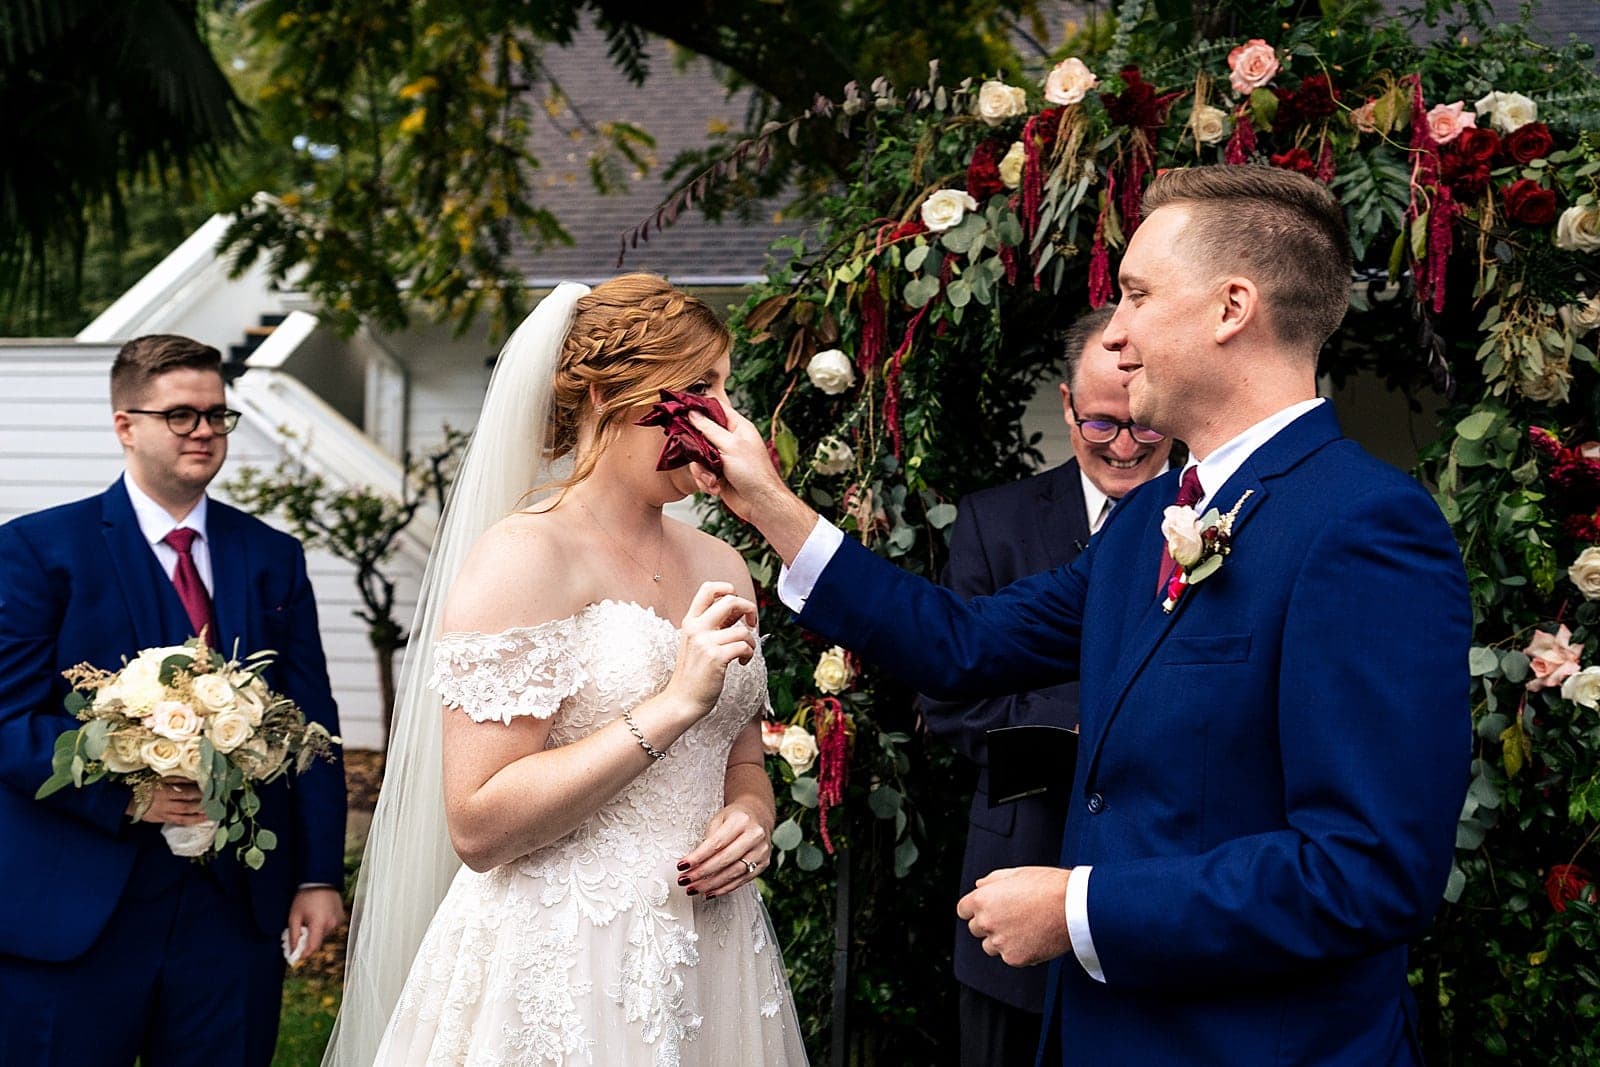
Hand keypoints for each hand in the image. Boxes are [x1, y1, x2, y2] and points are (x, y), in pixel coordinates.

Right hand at [130, 777, 205, 824]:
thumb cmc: (147, 786)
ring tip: (211, 814)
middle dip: (201, 805)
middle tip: (215, 803)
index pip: (186, 793)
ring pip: (184, 816)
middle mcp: (165, 804)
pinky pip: (178, 822)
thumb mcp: (162, 779)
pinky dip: (190, 821)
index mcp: (165, 792)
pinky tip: (199, 820)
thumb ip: (178, 780)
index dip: (199, 793)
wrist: (129, 800)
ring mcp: (164, 814)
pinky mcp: (162, 820)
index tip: (210, 791)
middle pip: (187, 806)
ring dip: (198, 816)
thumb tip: (195, 780)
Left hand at [285, 887, 344, 963]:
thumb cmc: (305, 897)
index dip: (303, 953)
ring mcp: (338, 921)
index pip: (312, 947)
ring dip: (316, 932)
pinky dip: (324, 926)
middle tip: (301, 930)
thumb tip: (293, 952)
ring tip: (311, 919)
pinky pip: (330, 928)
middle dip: (308, 940)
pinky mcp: (341, 917)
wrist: (320, 880)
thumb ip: (293, 936)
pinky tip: (319, 915)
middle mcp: (331, 924)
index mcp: (319, 923)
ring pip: (324, 935)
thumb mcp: (294, 916)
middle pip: (318, 942)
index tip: (296, 955)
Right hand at [665, 582, 757, 713]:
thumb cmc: (693, 674)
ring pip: (742, 629)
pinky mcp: (715, 657)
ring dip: (751, 641)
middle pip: (730, 600)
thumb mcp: (697, 642)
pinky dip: (749, 654)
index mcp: (691, 621)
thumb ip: (715, 625)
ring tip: (745, 652)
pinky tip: (742, 662)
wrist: (682, 700)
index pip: (708, 588)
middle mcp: (696, 628)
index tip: (737, 605)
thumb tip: (740, 611)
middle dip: (749, 608)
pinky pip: (744, 646)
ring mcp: (705, 642)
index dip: (727, 588)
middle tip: (752, 622)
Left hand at [677, 800, 771, 898]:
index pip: (716, 843)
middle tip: (685, 881)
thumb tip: (693, 863)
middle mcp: (755, 835)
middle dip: (702, 873)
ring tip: (694, 888)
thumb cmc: (734, 818)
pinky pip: (742, 880)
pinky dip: (724, 888)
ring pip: (733, 873)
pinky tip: (710, 892)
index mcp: (741, 820)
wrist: (758, 816)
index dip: (698, 857)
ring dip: (711, 884)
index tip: (682, 866)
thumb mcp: (719, 819)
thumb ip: (709, 839)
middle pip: (725, 860)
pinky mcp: (764, 864)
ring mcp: (761, 851)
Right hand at [687, 407, 792, 525]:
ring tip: (713, 479)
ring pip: (698, 457)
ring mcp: (722, 457)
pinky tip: (715, 487)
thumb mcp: (730, 446)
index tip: (681, 410)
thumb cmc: (754, 473)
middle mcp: (729, 440)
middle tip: (697, 454)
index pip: (716, 409)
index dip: (699, 408)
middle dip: (697, 448)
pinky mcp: (717, 473)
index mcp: (737, 427)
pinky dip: (705, 481)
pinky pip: (701, 472)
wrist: (759, 504)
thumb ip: (709, 429)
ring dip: (702, 471)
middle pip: (701, 434)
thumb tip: (693, 413)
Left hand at [956, 866, 1072, 967]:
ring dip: (1002, 940)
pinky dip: (1020, 951)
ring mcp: (1000, 942)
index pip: (963, 910)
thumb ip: (992, 881)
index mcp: (983, 899)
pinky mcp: (1015, 958)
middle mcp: (986, 922)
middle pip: (976, 929)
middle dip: (989, 924)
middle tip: (1012, 917)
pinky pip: (1010, 957)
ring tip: (1026, 928)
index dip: (975, 908)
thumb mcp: (1017, 873)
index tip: (987, 909)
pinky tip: (1036, 937)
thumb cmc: (1048, 886)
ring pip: (991, 946)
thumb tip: (979, 886)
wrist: (1074, 907)